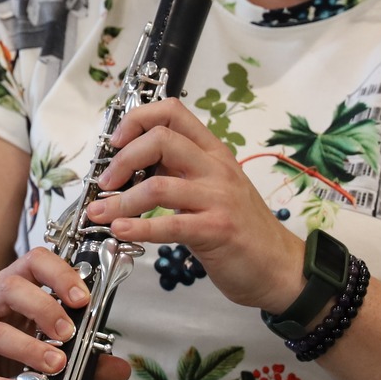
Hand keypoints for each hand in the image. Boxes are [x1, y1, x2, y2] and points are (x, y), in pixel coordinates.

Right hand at [0, 248, 133, 379]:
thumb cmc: (12, 360)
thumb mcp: (51, 351)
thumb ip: (85, 359)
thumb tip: (120, 368)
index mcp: (13, 290)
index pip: (32, 262)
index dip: (59, 273)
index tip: (82, 298)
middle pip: (9, 287)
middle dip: (44, 307)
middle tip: (68, 334)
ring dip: (28, 348)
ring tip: (54, 366)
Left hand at [83, 98, 306, 311]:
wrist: (280, 267)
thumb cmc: (242, 230)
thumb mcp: (213, 189)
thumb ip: (181, 172)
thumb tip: (133, 164)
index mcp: (214, 153)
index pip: (173, 112)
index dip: (138, 119)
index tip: (116, 142)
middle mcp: (216, 168)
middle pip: (161, 139)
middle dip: (123, 159)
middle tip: (106, 182)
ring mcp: (218, 198)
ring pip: (158, 185)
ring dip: (121, 201)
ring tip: (100, 214)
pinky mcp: (217, 231)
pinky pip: (170, 224)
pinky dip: (138, 228)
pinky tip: (120, 231)